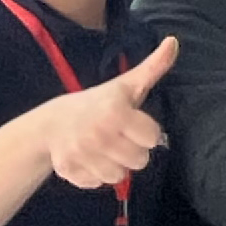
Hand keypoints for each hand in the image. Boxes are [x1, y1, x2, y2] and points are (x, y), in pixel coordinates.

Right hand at [49, 36, 177, 189]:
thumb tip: (174, 41)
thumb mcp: (125, 85)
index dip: (145, 131)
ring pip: (120, 176)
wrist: (51, 123)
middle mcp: (98, 134)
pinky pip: (98, 184)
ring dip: (115, 165)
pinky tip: (89, 159)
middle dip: (132, 150)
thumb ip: (153, 68)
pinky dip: (95, 175)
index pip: (152, 138)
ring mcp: (82, 154)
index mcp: (115, 112)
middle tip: (118, 137)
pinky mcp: (69, 171)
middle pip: (140, 160)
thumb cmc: (97, 103)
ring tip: (104, 149)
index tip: (131, 123)